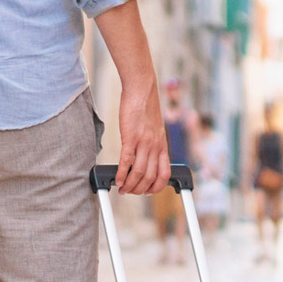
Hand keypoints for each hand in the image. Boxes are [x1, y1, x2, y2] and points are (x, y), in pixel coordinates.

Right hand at [115, 79, 170, 194]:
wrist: (141, 89)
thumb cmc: (145, 108)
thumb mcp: (154, 129)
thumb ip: (152, 144)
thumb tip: (144, 158)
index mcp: (162, 146)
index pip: (165, 174)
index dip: (157, 187)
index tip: (148, 191)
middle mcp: (155, 147)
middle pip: (150, 177)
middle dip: (140, 189)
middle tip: (131, 192)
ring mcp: (143, 143)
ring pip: (139, 173)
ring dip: (130, 185)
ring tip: (122, 189)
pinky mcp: (130, 137)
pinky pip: (126, 161)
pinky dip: (121, 174)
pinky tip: (117, 180)